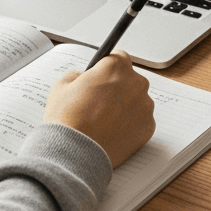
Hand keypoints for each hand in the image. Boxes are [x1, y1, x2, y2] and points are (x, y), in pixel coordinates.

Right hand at [43, 51, 154, 167]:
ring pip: (137, 101)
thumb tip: (81, 76)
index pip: (117, 58)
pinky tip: (112, 132)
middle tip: (99, 103)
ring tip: (104, 121)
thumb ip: (75, 75)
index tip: (101, 78)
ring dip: (125, 107)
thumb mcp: (61, 86)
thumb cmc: (67, 118)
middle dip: (117, 88)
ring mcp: (145, 106)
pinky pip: (140, 121)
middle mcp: (136, 82)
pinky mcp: (149, 127)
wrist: (76, 152)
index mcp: (116, 66)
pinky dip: (130, 125)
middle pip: (129, 80)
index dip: (107, 68)